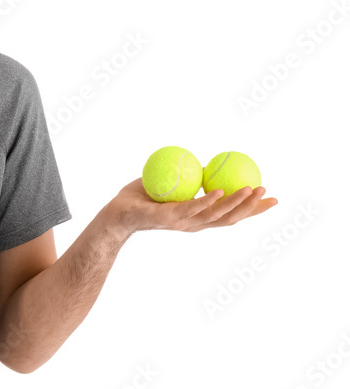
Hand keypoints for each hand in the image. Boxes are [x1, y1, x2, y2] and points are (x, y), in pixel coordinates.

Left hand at [109, 178, 278, 235]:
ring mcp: (181, 222)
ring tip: (253, 190)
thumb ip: (190, 178)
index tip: (273, 199)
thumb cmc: (141, 199)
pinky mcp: (166, 217)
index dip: (253, 210)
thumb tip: (208, 164)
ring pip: (214, 214)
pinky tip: (219, 191)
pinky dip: (207, 200)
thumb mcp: (171, 184)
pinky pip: (190, 208)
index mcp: (197, 217)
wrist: (115, 213)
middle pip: (229, 219)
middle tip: (269, 193)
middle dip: (251, 208)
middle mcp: (192, 223)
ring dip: (235, 203)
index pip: (230, 215)